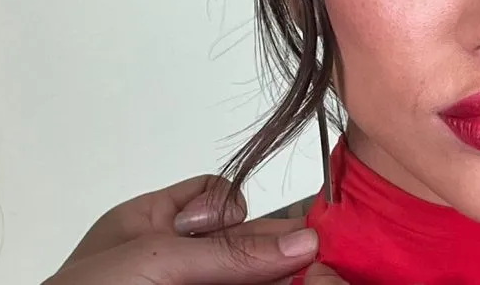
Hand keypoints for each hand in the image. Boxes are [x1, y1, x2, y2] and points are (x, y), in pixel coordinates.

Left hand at [45, 174, 344, 283]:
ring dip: (286, 277)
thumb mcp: (157, 262)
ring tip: (321, 277)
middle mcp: (176, 259)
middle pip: (247, 246)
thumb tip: (299, 242)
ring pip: (252, 277)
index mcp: (154, 222)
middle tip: (324, 260)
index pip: (222, 202)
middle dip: (284, 252)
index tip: (306, 230)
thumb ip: (227, 252)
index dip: (260, 214)